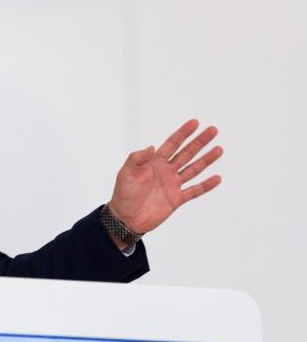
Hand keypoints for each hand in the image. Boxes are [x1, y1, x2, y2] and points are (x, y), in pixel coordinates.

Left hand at [108, 119, 222, 235]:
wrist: (126, 218)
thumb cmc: (123, 194)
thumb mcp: (125, 173)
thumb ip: (136, 159)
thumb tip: (152, 147)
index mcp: (154, 163)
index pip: (172, 144)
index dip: (183, 133)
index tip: (195, 122)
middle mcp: (166, 171)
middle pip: (186, 153)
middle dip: (199, 142)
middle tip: (213, 130)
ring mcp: (172, 185)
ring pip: (194, 169)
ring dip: (206, 160)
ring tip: (219, 149)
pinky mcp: (176, 199)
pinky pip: (194, 191)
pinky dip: (206, 185)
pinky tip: (217, 178)